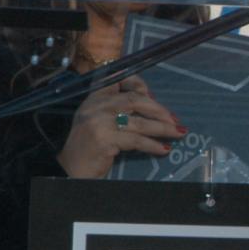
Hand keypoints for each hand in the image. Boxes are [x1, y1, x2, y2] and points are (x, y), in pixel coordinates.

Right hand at [56, 77, 182, 178]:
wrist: (70, 169)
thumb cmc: (89, 145)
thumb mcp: (100, 120)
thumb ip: (119, 109)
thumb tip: (153, 105)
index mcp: (95, 97)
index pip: (120, 80)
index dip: (140, 85)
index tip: (155, 96)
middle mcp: (96, 106)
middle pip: (135, 100)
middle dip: (159, 110)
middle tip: (175, 120)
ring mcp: (99, 122)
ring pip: (139, 122)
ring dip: (163, 128)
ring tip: (178, 133)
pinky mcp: (104, 140)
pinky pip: (136, 140)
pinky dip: (153, 145)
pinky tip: (164, 149)